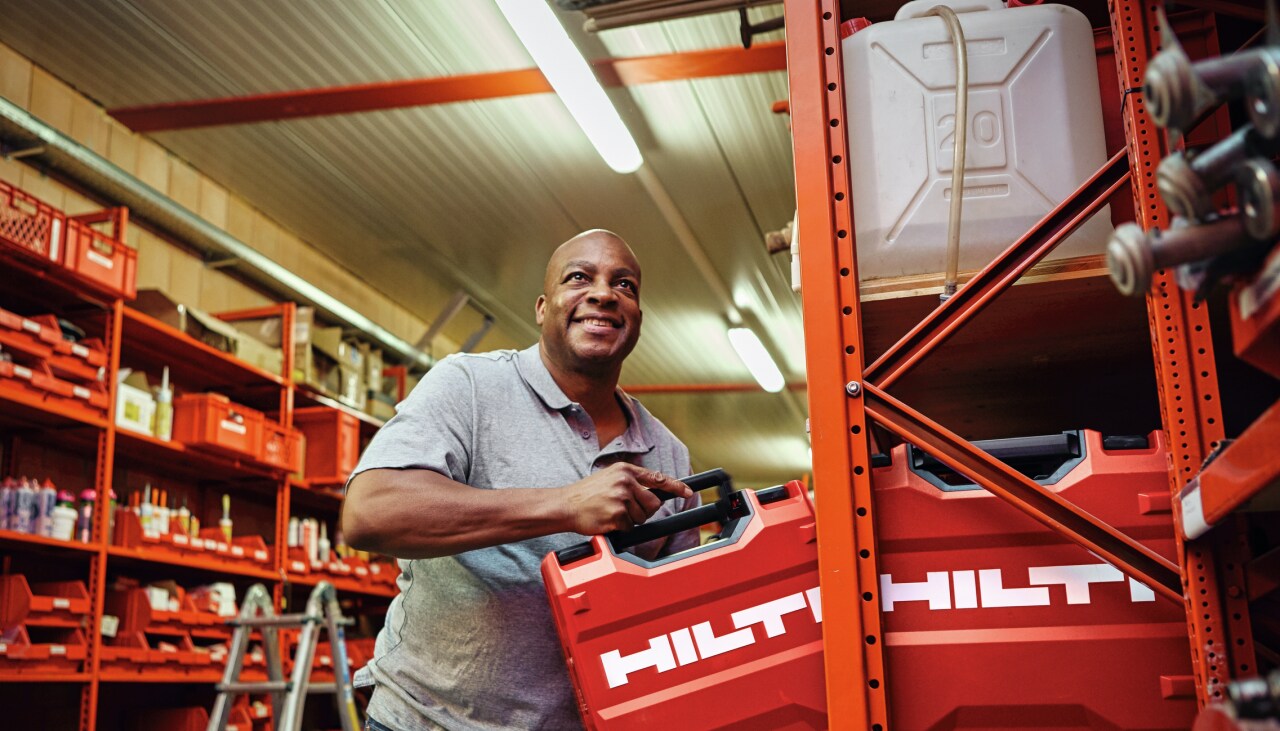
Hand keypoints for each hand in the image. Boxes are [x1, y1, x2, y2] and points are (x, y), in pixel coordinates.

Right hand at [560, 463, 692, 534]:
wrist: (565, 505)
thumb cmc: (586, 494)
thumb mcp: (609, 477)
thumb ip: (631, 481)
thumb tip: (653, 491)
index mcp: (625, 470)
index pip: (657, 478)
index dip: (676, 487)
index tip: (688, 492)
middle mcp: (625, 482)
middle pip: (653, 504)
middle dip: (645, 511)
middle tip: (627, 510)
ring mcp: (621, 498)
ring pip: (642, 517)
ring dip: (630, 520)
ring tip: (612, 513)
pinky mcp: (617, 515)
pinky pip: (630, 527)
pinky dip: (621, 528)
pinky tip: (608, 520)